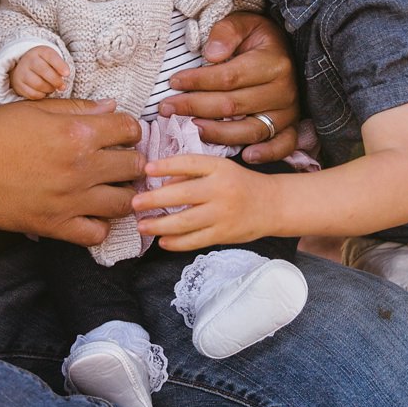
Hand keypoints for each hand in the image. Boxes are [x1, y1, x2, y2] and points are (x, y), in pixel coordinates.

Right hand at [0, 99, 142, 245]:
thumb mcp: (35, 108)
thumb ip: (77, 108)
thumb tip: (110, 107)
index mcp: (77, 132)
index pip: (129, 129)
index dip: (130, 129)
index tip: (123, 134)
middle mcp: (80, 167)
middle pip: (134, 166)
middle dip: (132, 160)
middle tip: (121, 160)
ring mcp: (70, 200)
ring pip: (124, 202)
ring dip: (124, 193)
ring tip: (113, 187)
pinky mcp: (55, 225)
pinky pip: (96, 234)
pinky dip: (100, 225)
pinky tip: (92, 213)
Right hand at [9, 46, 69, 99]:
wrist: (23, 66)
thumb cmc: (43, 63)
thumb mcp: (51, 60)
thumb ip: (59, 68)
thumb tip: (62, 85)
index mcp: (39, 51)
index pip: (51, 56)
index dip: (60, 65)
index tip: (67, 74)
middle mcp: (29, 60)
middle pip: (44, 71)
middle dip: (56, 81)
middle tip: (62, 86)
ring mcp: (21, 72)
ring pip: (38, 84)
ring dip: (49, 89)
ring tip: (52, 88)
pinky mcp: (18, 85)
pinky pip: (32, 94)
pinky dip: (41, 95)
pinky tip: (44, 92)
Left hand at [132, 154, 273, 249]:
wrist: (273, 205)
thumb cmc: (241, 184)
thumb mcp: (220, 169)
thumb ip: (193, 173)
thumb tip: (162, 184)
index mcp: (220, 168)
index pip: (189, 163)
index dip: (166, 165)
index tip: (146, 169)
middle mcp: (221, 190)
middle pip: (182, 195)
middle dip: (154, 200)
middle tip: (134, 203)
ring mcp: (223, 214)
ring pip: (185, 222)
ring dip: (159, 225)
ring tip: (142, 226)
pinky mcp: (224, 234)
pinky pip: (195, 240)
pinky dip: (176, 242)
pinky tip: (162, 241)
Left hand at [161, 11, 299, 162]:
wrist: (285, 50)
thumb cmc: (258, 38)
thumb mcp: (244, 23)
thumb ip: (226, 32)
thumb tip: (212, 55)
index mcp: (273, 63)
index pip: (229, 77)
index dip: (198, 81)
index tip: (174, 82)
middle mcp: (284, 90)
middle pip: (232, 105)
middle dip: (195, 107)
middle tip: (167, 108)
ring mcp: (288, 112)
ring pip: (251, 129)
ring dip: (219, 133)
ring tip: (193, 128)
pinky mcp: (290, 127)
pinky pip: (282, 146)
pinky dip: (267, 154)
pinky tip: (246, 155)